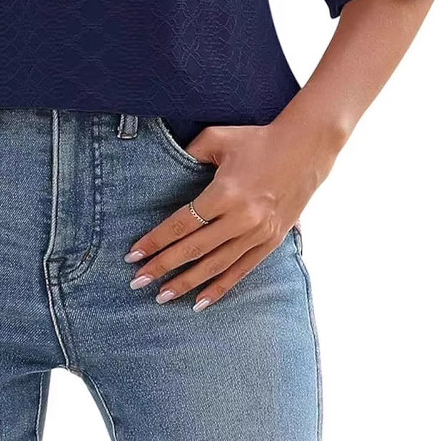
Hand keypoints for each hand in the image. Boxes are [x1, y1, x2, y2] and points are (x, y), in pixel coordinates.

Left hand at [125, 111, 345, 310]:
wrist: (305, 148)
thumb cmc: (256, 139)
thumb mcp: (217, 138)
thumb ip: (189, 153)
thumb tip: (165, 167)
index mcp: (226, 192)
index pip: (182, 223)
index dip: (156, 241)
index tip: (134, 254)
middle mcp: (243, 218)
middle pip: (194, 249)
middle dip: (163, 267)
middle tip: (137, 281)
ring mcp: (259, 233)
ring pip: (216, 266)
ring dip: (187, 283)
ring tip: (162, 296)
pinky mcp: (271, 241)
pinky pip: (241, 270)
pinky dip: (220, 288)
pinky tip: (200, 303)